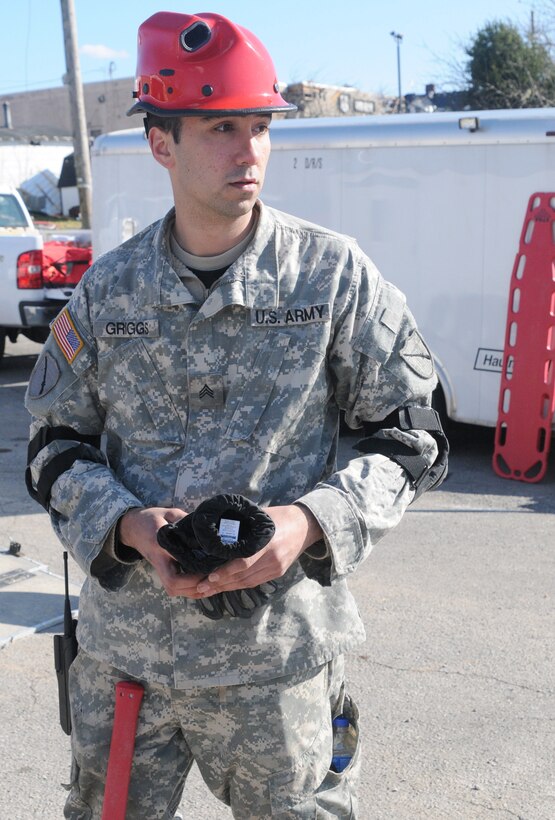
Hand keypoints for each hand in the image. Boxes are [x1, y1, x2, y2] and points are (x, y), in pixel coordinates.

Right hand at [119, 507, 205, 597]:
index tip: (210, 568)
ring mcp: (159, 567)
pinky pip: (172, 586)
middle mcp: (159, 559)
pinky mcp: (161, 570)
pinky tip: (201, 585)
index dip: (191, 570)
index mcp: (161, 544)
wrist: (130, 527)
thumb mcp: (167, 513)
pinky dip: (187, 590)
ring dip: (191, 591)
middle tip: (212, 579)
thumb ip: (185, 519)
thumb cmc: (150, 518)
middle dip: (193, 586)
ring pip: (172, 589)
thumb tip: (203, 527)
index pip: (175, 560)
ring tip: (210, 585)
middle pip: (173, 583)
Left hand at [195, 504, 322, 596]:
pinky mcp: (278, 573)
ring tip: (208, 590)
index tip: (209, 577)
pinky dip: (239, 585)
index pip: (244, 562)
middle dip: (220, 584)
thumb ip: (242, 526)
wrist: (306, 525)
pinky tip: (225, 586)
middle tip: (200, 587)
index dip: (226, 571)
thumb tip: (216, 531)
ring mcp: (276, 568)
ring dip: (227, 587)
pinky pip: (255, 582)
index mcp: (268, 543)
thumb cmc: (279, 517)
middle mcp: (273, 559)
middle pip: (243, 576)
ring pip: (248, 582)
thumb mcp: (260, 517)